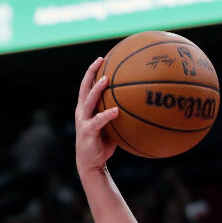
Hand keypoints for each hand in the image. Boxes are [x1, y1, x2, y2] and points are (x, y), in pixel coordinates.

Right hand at [75, 57, 119, 171]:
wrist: (91, 163)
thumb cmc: (103, 144)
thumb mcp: (112, 127)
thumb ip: (119, 116)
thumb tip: (140, 108)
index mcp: (86, 109)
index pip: (87, 86)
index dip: (92, 72)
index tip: (101, 59)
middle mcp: (82, 112)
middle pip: (84, 88)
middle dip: (91, 73)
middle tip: (100, 61)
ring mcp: (83, 121)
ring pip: (89, 101)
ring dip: (97, 89)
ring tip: (106, 79)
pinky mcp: (88, 132)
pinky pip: (99, 121)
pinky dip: (107, 115)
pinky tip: (117, 110)